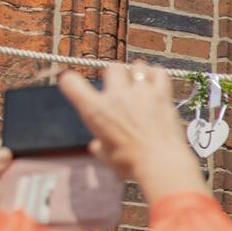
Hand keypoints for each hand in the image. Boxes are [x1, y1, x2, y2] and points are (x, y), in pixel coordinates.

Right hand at [58, 63, 206, 202]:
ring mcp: (140, 93)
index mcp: (95, 110)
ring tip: (140, 83)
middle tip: (119, 86)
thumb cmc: (131, 164)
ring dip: (137, 73)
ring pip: (137, 66)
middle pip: (112, 67)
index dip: (69, 81)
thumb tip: (96, 146)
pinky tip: (156, 82)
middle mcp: (116, 96)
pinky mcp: (161, 96)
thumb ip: (99, 147)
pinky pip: (160, 73)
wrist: (160, 164)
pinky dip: (157, 75)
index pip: (70, 82)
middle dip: (115, 74)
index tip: (74, 84)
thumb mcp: (106, 157)